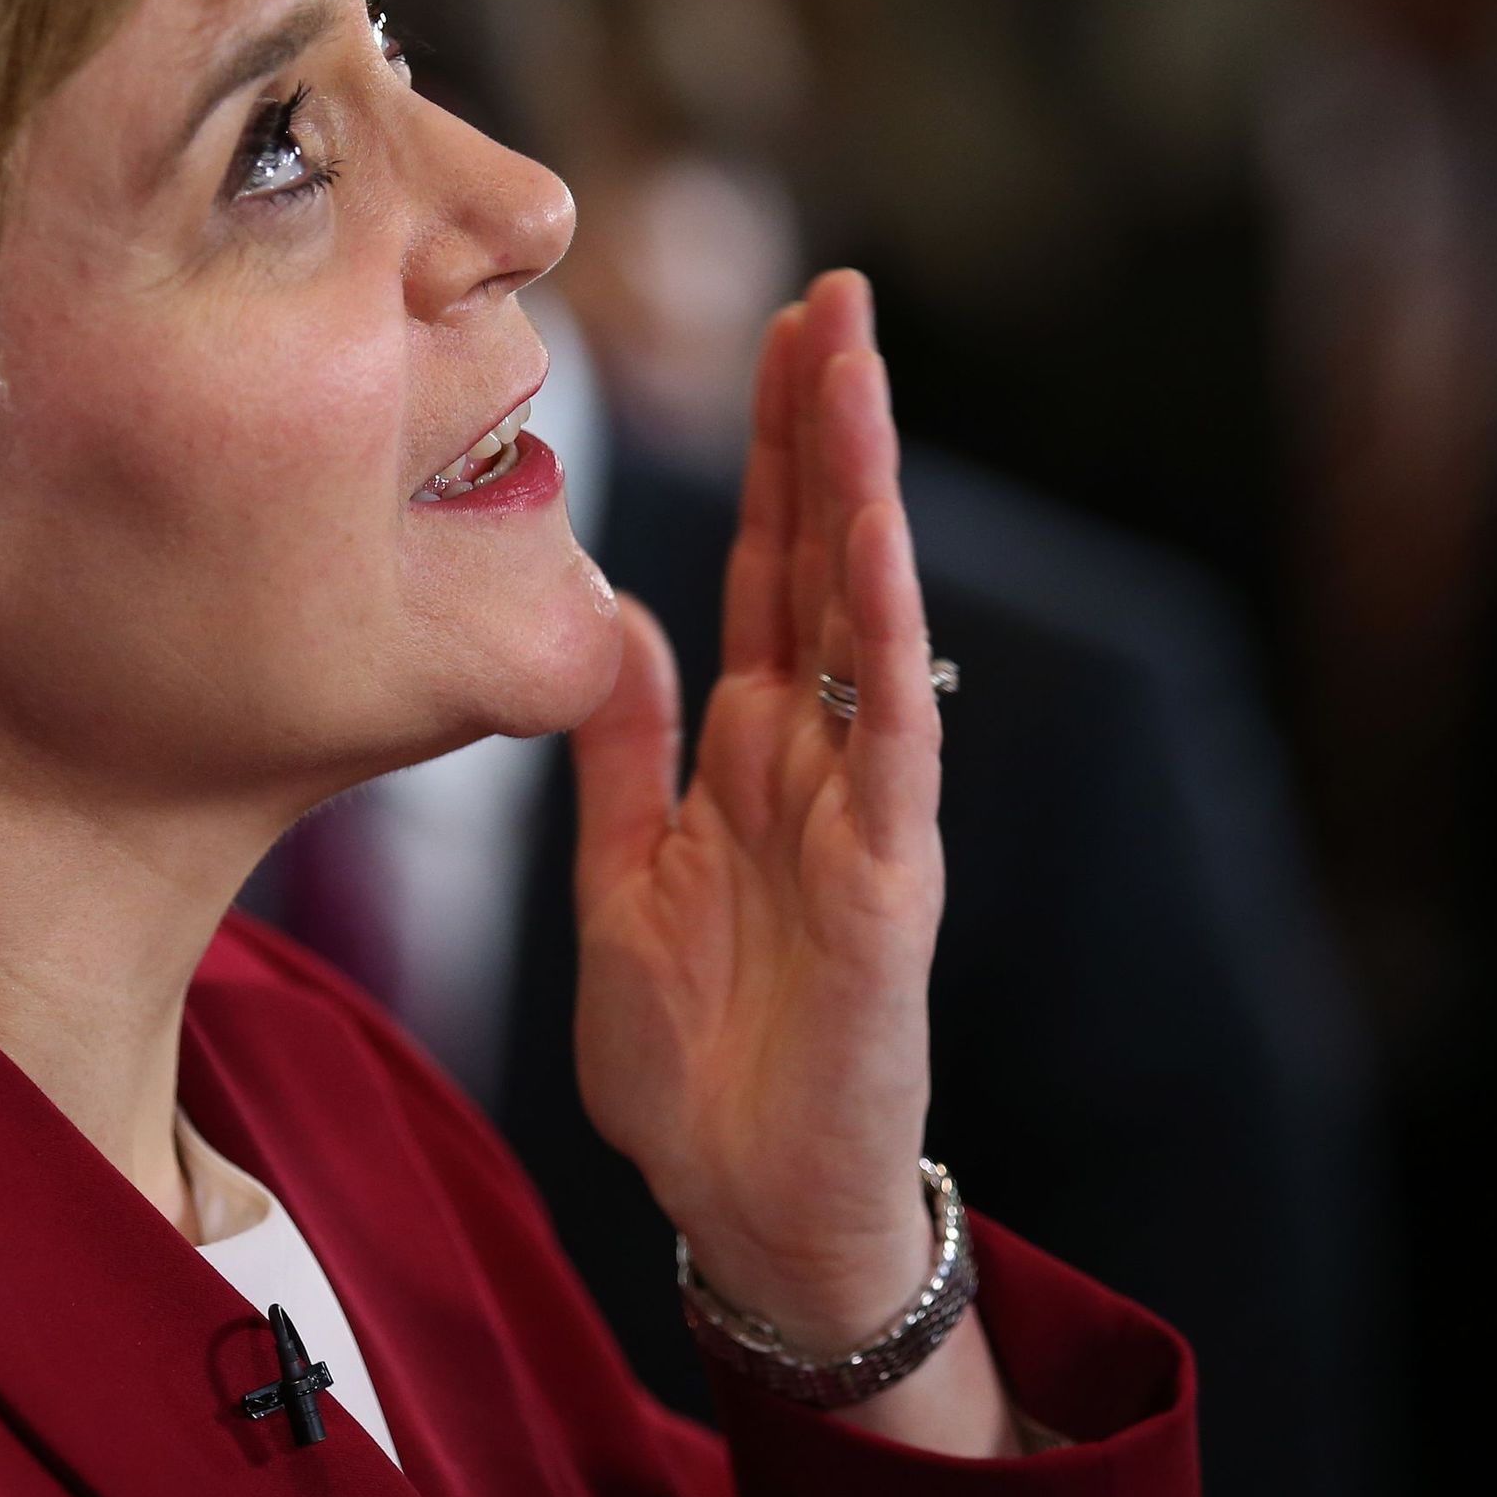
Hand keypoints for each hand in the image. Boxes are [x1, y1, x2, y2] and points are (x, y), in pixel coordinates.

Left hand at [571, 271, 1012, 1450]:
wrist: (746, 1203)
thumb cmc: (696, 1059)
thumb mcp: (624, 879)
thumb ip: (624, 751)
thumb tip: (608, 624)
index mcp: (745, 751)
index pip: (758, 568)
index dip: (765, 453)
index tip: (771, 332)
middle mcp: (814, 755)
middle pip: (817, 556)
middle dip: (822, 424)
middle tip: (829, 292)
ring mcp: (860, 804)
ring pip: (861, 611)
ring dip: (856, 483)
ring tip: (853, 360)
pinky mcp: (888, 872)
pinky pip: (887, 728)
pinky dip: (878, 626)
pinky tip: (869, 533)